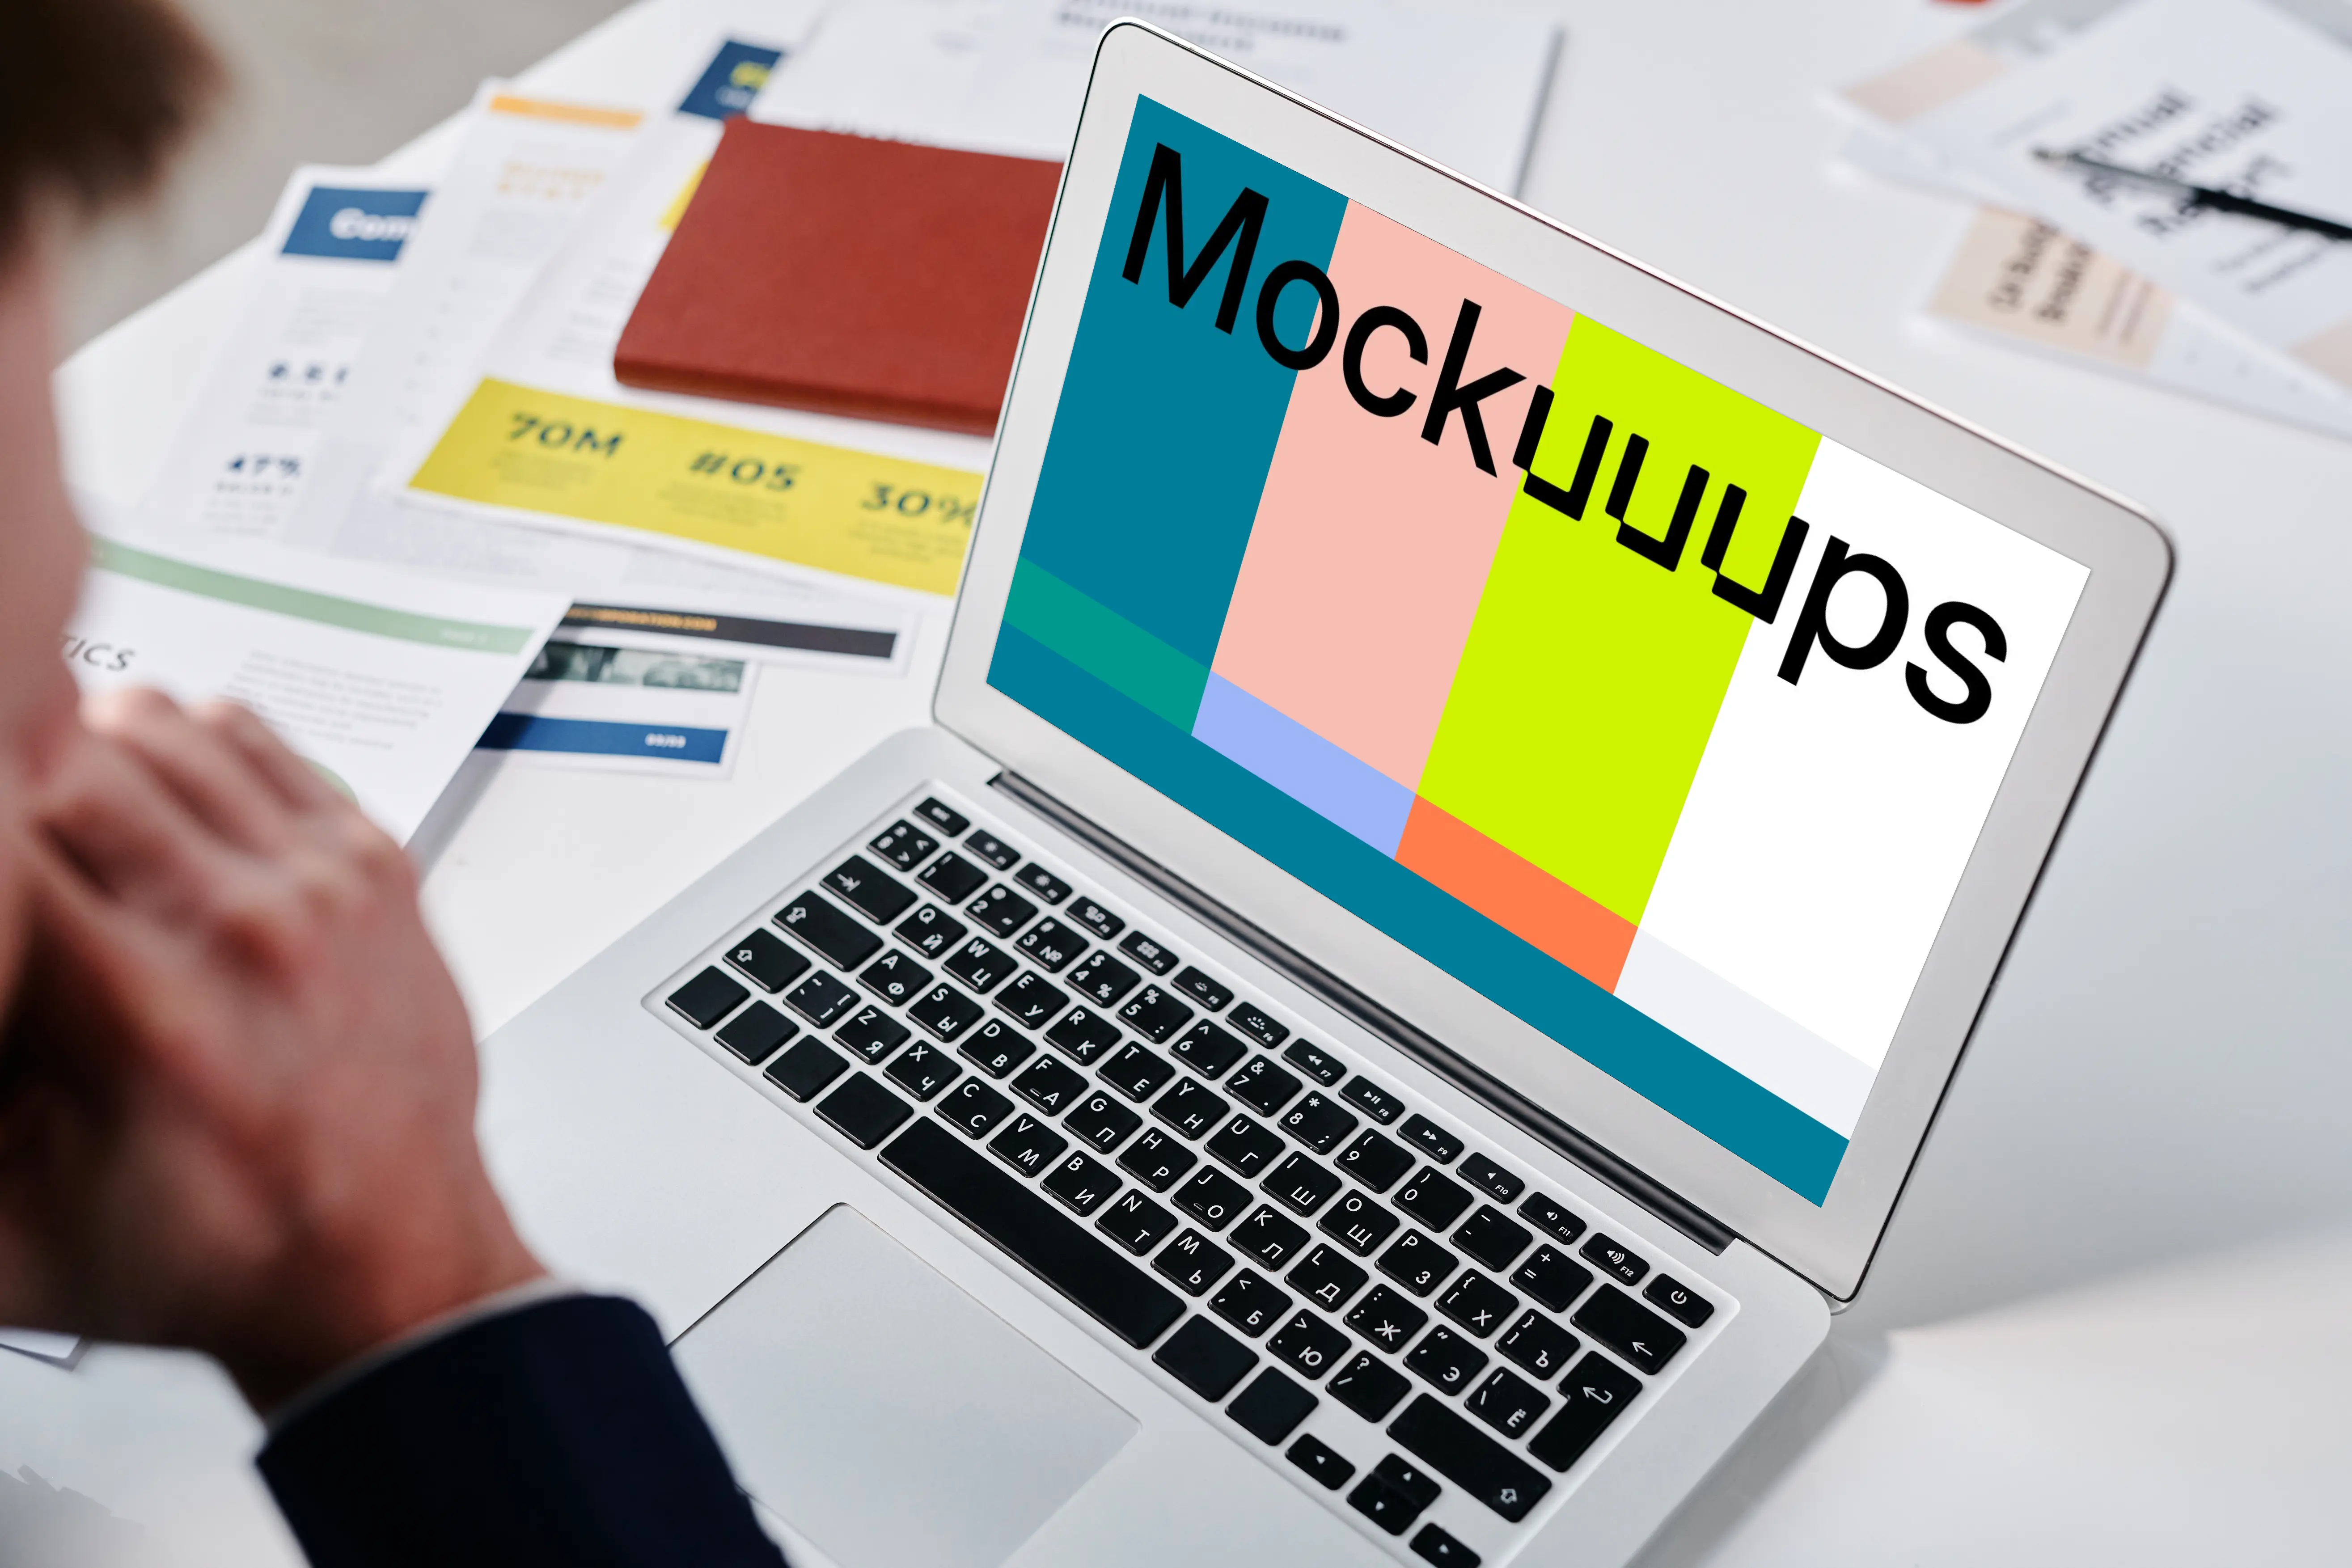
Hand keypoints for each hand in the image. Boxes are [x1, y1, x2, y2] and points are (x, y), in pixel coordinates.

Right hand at [0, 690, 541, 1409]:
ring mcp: (322, 884)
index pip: (3, 839)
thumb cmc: (218, 1256)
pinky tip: (156, 789)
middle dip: (10, 774)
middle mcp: (245, 927)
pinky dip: (190, 742)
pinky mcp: (375, 865)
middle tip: (5, 829)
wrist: (384, 1264)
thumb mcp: (13, 1237)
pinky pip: (259, 742)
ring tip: (55, 797)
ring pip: (165, 727)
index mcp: (144, 1010)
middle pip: (71, 753)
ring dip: (91, 745)